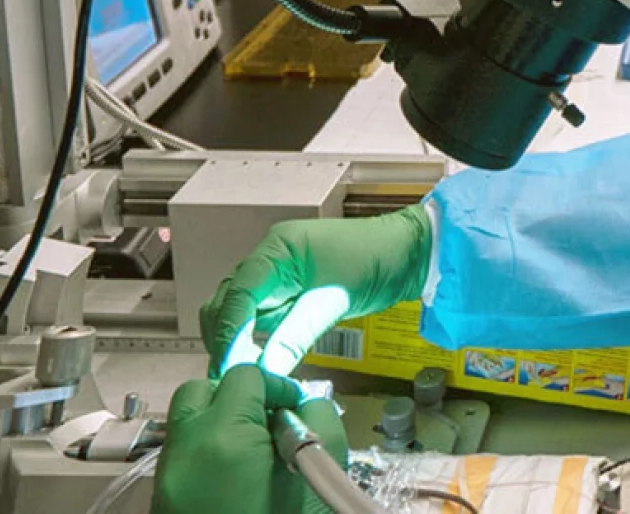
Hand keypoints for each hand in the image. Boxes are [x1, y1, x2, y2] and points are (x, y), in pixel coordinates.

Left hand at [151, 365, 345, 513]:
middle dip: (237, 396)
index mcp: (226, 435)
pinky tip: (234, 478)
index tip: (296, 410)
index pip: (246, 376)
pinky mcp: (161, 496)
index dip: (276, 386)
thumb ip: (321, 426)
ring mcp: (167, 472)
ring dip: (219, 421)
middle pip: (203, 388)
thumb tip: (305, 407)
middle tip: (269, 424)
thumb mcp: (320, 478)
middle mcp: (186, 445)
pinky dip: (206, 449)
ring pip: (187, 419)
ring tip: (252, 453)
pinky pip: (182, 452)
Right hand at [202, 206, 432, 374]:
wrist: (405, 252)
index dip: (228, 332)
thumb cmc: (372, 265)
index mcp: (276, 249)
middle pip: (227, 301)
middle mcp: (267, 258)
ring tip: (240, 376)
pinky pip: (257, 315)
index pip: (238, 293)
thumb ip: (294, 337)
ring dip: (234, 341)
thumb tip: (262, 375)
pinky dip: (251, 338)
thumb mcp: (332, 302)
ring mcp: (274, 274)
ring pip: (237, 310)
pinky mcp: (284, 290)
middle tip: (230, 379)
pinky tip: (255, 363)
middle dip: (223, 338)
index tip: (226, 368)